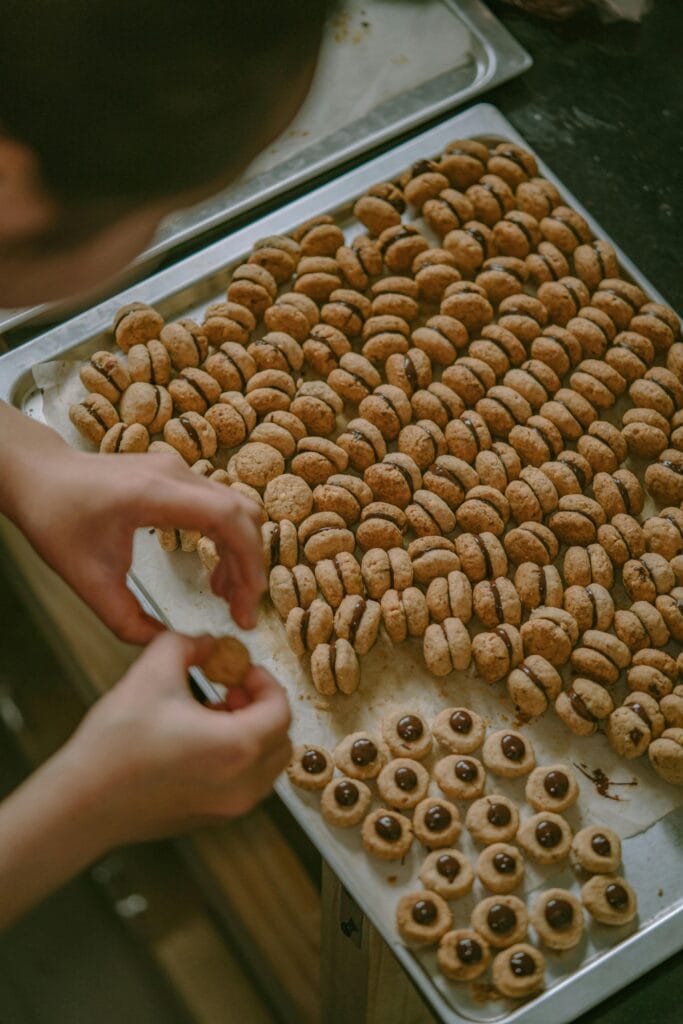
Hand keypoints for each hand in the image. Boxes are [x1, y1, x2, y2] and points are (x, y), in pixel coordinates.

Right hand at [0, 633, 290, 927]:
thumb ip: (186, 644)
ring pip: (264, 766)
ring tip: (213, 712)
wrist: (80, 802)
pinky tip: (197, 740)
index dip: (266, 683)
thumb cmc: (116, 742)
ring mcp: (228, 808)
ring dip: (251, 734)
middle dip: (262, 708)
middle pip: (280, 740)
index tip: (244, 670)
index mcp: (237, 747)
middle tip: (233, 689)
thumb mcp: (152, 672)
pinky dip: (236, 759)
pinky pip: (243, 784)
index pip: (281, 711)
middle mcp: (242, 784)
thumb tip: (206, 642)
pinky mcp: (209, 819)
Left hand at [1, 404, 265, 641]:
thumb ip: (127, 620)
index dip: (248, 562)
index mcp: (156, 494)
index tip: (244, 605)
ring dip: (240, 553)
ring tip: (226, 596)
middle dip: (250, 565)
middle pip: (243, 513)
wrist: (39, 476)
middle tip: (240, 610)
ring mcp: (179, 471)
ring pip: (236, 509)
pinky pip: (219, 505)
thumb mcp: (87, 581)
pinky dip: (226, 539)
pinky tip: (213, 572)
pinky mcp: (177, 476)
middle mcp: (176, 475)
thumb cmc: (56, 520)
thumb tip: (166, 643)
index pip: (228, 517)